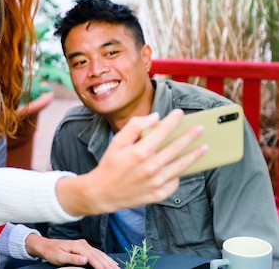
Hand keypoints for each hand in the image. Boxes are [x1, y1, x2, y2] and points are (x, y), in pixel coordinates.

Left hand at [25, 234, 118, 268]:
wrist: (46, 245)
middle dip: (108, 264)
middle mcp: (82, 243)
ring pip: (99, 253)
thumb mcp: (60, 257)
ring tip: (116, 268)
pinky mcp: (84, 246)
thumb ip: (73, 259)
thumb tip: (85, 259)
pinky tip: (109, 262)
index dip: (101, 266)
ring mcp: (84, 244)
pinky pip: (97, 252)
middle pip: (98, 255)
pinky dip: (104, 258)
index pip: (93, 258)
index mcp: (77, 246)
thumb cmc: (52, 252)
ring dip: (108, 261)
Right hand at [57, 109, 206, 215]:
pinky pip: (174, 181)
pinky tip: (182, 167)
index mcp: (141, 151)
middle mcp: (151, 166)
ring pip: (182, 165)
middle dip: (190, 136)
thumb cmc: (110, 165)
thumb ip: (135, 126)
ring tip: (203, 147)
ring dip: (195, 155)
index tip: (181, 113)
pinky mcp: (159, 194)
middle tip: (200, 128)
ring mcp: (157, 181)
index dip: (174, 120)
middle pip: (177, 147)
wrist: (103, 192)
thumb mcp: (117, 142)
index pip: (163, 131)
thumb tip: (155, 117)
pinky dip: (179, 173)